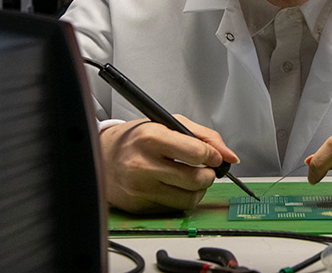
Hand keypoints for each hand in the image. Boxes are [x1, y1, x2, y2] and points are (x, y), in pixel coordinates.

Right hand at [99, 115, 239, 213]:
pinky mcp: (139, 206)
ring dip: (199, 189)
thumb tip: (229, 156)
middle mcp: (144, 164)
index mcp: (152, 138)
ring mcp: (140, 188)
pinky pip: (174, 207)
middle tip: (207, 168)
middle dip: (209, 174)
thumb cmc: (137, 138)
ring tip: (192, 177)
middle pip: (195, 179)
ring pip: (188, 198)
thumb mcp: (169, 123)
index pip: (197, 152)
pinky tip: (175, 185)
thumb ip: (204, 135)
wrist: (102, 155)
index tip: (214, 157)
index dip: (213, 156)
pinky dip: (182, 197)